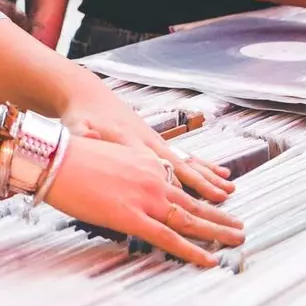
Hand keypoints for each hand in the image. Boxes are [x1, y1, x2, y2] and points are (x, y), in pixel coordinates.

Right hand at [45, 135, 243, 267]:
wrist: (53, 156)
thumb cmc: (68, 153)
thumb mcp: (102, 150)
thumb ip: (117, 162)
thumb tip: (114, 166)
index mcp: (146, 161)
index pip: (181, 183)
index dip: (201, 196)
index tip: (217, 203)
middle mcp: (153, 178)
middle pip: (193, 202)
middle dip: (219, 217)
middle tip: (239, 228)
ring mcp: (146, 198)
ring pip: (190, 220)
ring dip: (216, 232)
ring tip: (235, 240)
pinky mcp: (132, 217)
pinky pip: (169, 238)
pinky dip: (192, 250)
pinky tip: (209, 259)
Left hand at [58, 82, 233, 202]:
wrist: (87, 96)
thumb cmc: (80, 116)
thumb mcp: (75, 127)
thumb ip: (83, 136)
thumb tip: (87, 139)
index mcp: (129, 142)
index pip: (155, 170)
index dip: (170, 190)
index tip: (186, 209)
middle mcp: (148, 143)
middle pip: (179, 168)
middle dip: (201, 187)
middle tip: (221, 201)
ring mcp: (155, 143)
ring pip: (187, 163)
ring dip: (208, 178)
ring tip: (229, 189)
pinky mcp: (156, 143)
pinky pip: (185, 158)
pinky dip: (203, 167)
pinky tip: (221, 175)